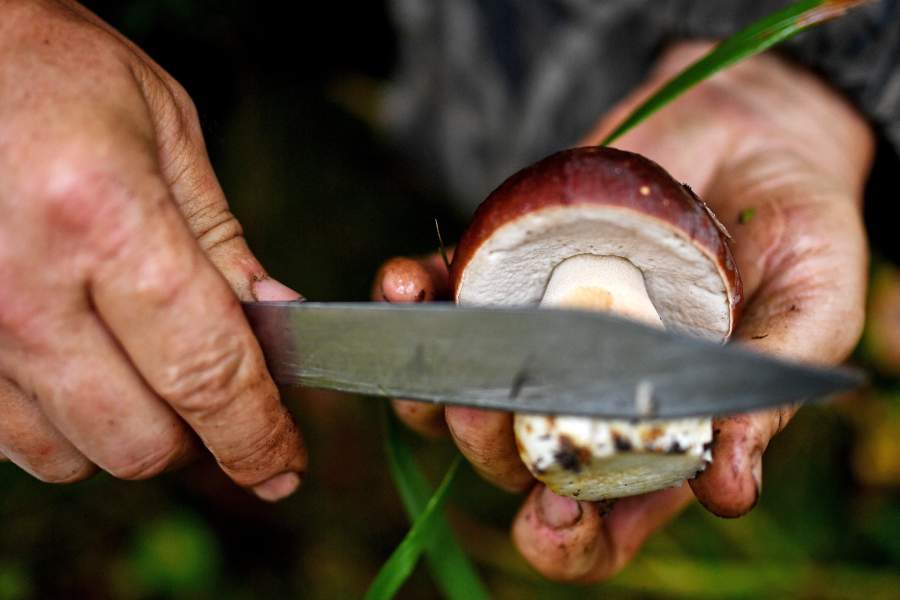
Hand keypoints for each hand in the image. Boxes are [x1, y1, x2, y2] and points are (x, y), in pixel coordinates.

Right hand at [0, 0, 304, 500]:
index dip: (257, 436)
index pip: (207, 373)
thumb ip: (220, 241)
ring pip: (70, 455)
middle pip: (139, 440)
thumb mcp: (165, 129)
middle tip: (218, 396)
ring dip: (127, 431)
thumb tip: (274, 321)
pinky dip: (61, 423)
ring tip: (144, 367)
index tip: (282, 466)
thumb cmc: (54, 67)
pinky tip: (79, 364)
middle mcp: (25, 288)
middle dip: (198, 437)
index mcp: (103, 219)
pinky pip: (9, 437)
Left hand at [373, 42, 873, 579]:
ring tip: (434, 353)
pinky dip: (417, 297)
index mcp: (658, 437)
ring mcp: (540, 336)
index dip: (568, 539)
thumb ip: (767, 393)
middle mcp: (587, 398)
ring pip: (457, 394)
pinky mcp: (510, 274)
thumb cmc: (798, 233)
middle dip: (488, 447)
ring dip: (427, 388)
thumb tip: (731, 491)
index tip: (556, 514)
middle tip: (490, 406)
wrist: (754, 132)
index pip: (599, 523)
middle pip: (512, 460)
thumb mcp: (811, 308)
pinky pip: (445, 300)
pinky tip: (409, 285)